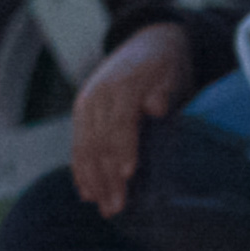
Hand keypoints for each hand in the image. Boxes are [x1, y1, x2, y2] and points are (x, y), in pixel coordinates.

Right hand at [70, 22, 194, 217]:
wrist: (148, 42)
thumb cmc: (167, 66)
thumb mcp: (172, 72)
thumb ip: (164, 90)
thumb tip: (156, 106)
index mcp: (121, 85)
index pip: (119, 122)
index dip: (122, 149)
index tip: (128, 176)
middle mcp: (97, 95)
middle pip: (98, 141)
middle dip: (106, 177)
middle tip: (116, 208)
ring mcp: (85, 104)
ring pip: (84, 147)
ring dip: (92, 180)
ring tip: (102, 208)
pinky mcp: (81, 113)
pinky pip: (77, 144)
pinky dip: (80, 169)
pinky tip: (85, 192)